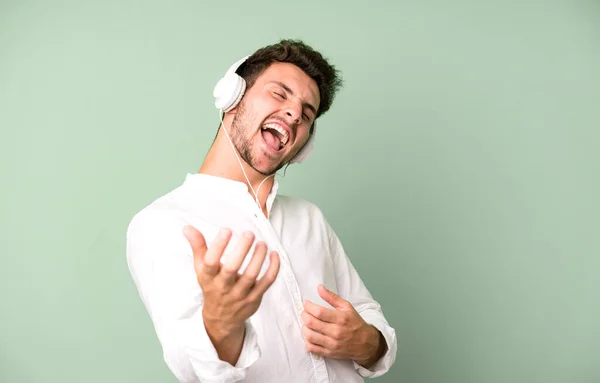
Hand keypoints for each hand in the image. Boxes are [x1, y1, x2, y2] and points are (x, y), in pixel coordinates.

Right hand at [183, 225, 279, 361]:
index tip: (226, 230)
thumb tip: (188, 228)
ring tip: (262, 243)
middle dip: (241, 250)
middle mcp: (223, 287)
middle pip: (232, 268)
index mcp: (209, 277)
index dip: (218, 246)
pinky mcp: (254, 298)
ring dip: (258, 257)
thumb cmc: (212, 287)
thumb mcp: (201, 269)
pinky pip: (267, 282)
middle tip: (249, 234)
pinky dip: (273, 268)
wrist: (222, 318)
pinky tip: (274, 254)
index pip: (211, 262)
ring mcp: (240, 294)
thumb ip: (198, 247)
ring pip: (251, 275)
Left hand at [301, 284, 385, 367]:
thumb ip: (332, 297)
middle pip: (311, 322)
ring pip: (309, 335)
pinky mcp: (329, 353)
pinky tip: (310, 335)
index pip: (319, 312)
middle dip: (304, 315)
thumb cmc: (356, 323)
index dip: (308, 306)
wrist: (366, 344)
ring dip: (304, 327)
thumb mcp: (347, 307)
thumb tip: (319, 288)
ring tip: (307, 323)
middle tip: (305, 312)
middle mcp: (336, 332)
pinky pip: (311, 348)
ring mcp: (332, 344)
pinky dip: (306, 341)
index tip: (306, 303)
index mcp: (341, 318)